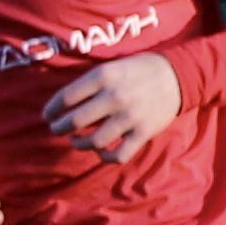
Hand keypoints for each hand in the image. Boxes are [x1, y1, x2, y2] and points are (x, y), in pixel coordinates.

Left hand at [41, 53, 179, 162]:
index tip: (47, 116)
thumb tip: (61, 105)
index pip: (66, 98)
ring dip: (79, 144)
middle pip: (75, 121)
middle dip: (59, 128)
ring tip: (75, 140)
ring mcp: (130, 117)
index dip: (51, 110)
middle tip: (57, 129)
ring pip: (93, 141)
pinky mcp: (143, 132)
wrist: (177, 74)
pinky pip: (118, 154)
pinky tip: (100, 152)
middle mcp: (115, 97)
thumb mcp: (110, 67)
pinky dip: (105, 157)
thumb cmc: (136, 71)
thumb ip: (88, 84)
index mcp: (103, 77)